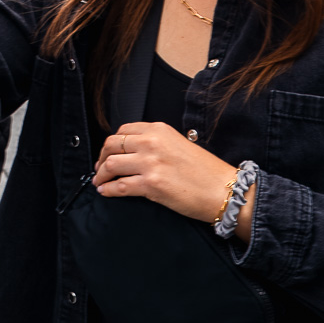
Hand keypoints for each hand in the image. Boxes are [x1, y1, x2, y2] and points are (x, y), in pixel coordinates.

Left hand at [92, 121, 255, 243]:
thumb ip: (156, 143)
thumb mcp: (178, 144)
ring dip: (100, 175)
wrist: (224, 190)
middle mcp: (151, 142)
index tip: (108, 154)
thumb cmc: (205, 171)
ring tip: (99, 182)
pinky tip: (105, 192)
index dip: (112, 144)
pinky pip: (120, 186)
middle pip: (112, 145)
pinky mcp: (151, 185)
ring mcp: (150, 163)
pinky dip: (108, 189)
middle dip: (101, 158)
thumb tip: (133, 152)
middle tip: (100, 169)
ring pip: (111, 165)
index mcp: (158, 129)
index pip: (123, 131)